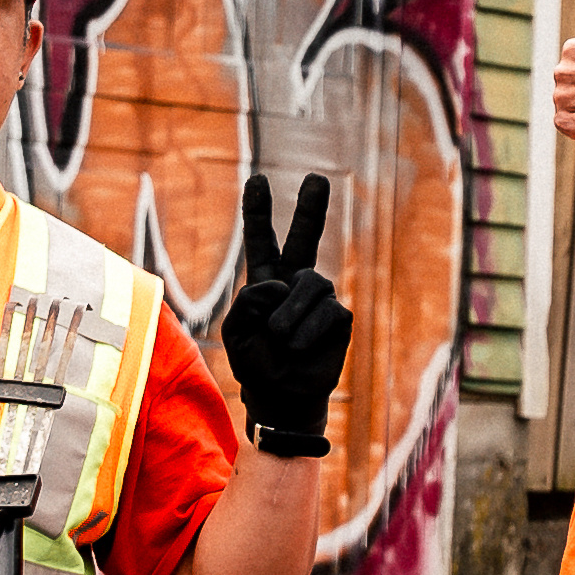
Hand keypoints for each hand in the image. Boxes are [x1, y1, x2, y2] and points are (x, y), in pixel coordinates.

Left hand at [220, 170, 351, 458]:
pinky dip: (307, 331)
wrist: (283, 396)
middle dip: (311, 208)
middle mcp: (295, 283)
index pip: (262, 241)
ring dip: (290, 315)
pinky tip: (300, 348)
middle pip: (305, 239)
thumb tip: (283, 284)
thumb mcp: (236, 331)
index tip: (258, 180)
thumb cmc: (256, 364)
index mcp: (265, 282)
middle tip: (317, 179)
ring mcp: (320, 299)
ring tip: (282, 340)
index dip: (258, 212)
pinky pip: (326, 311)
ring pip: (309, 283)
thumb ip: (249, 300)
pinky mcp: (339, 317)